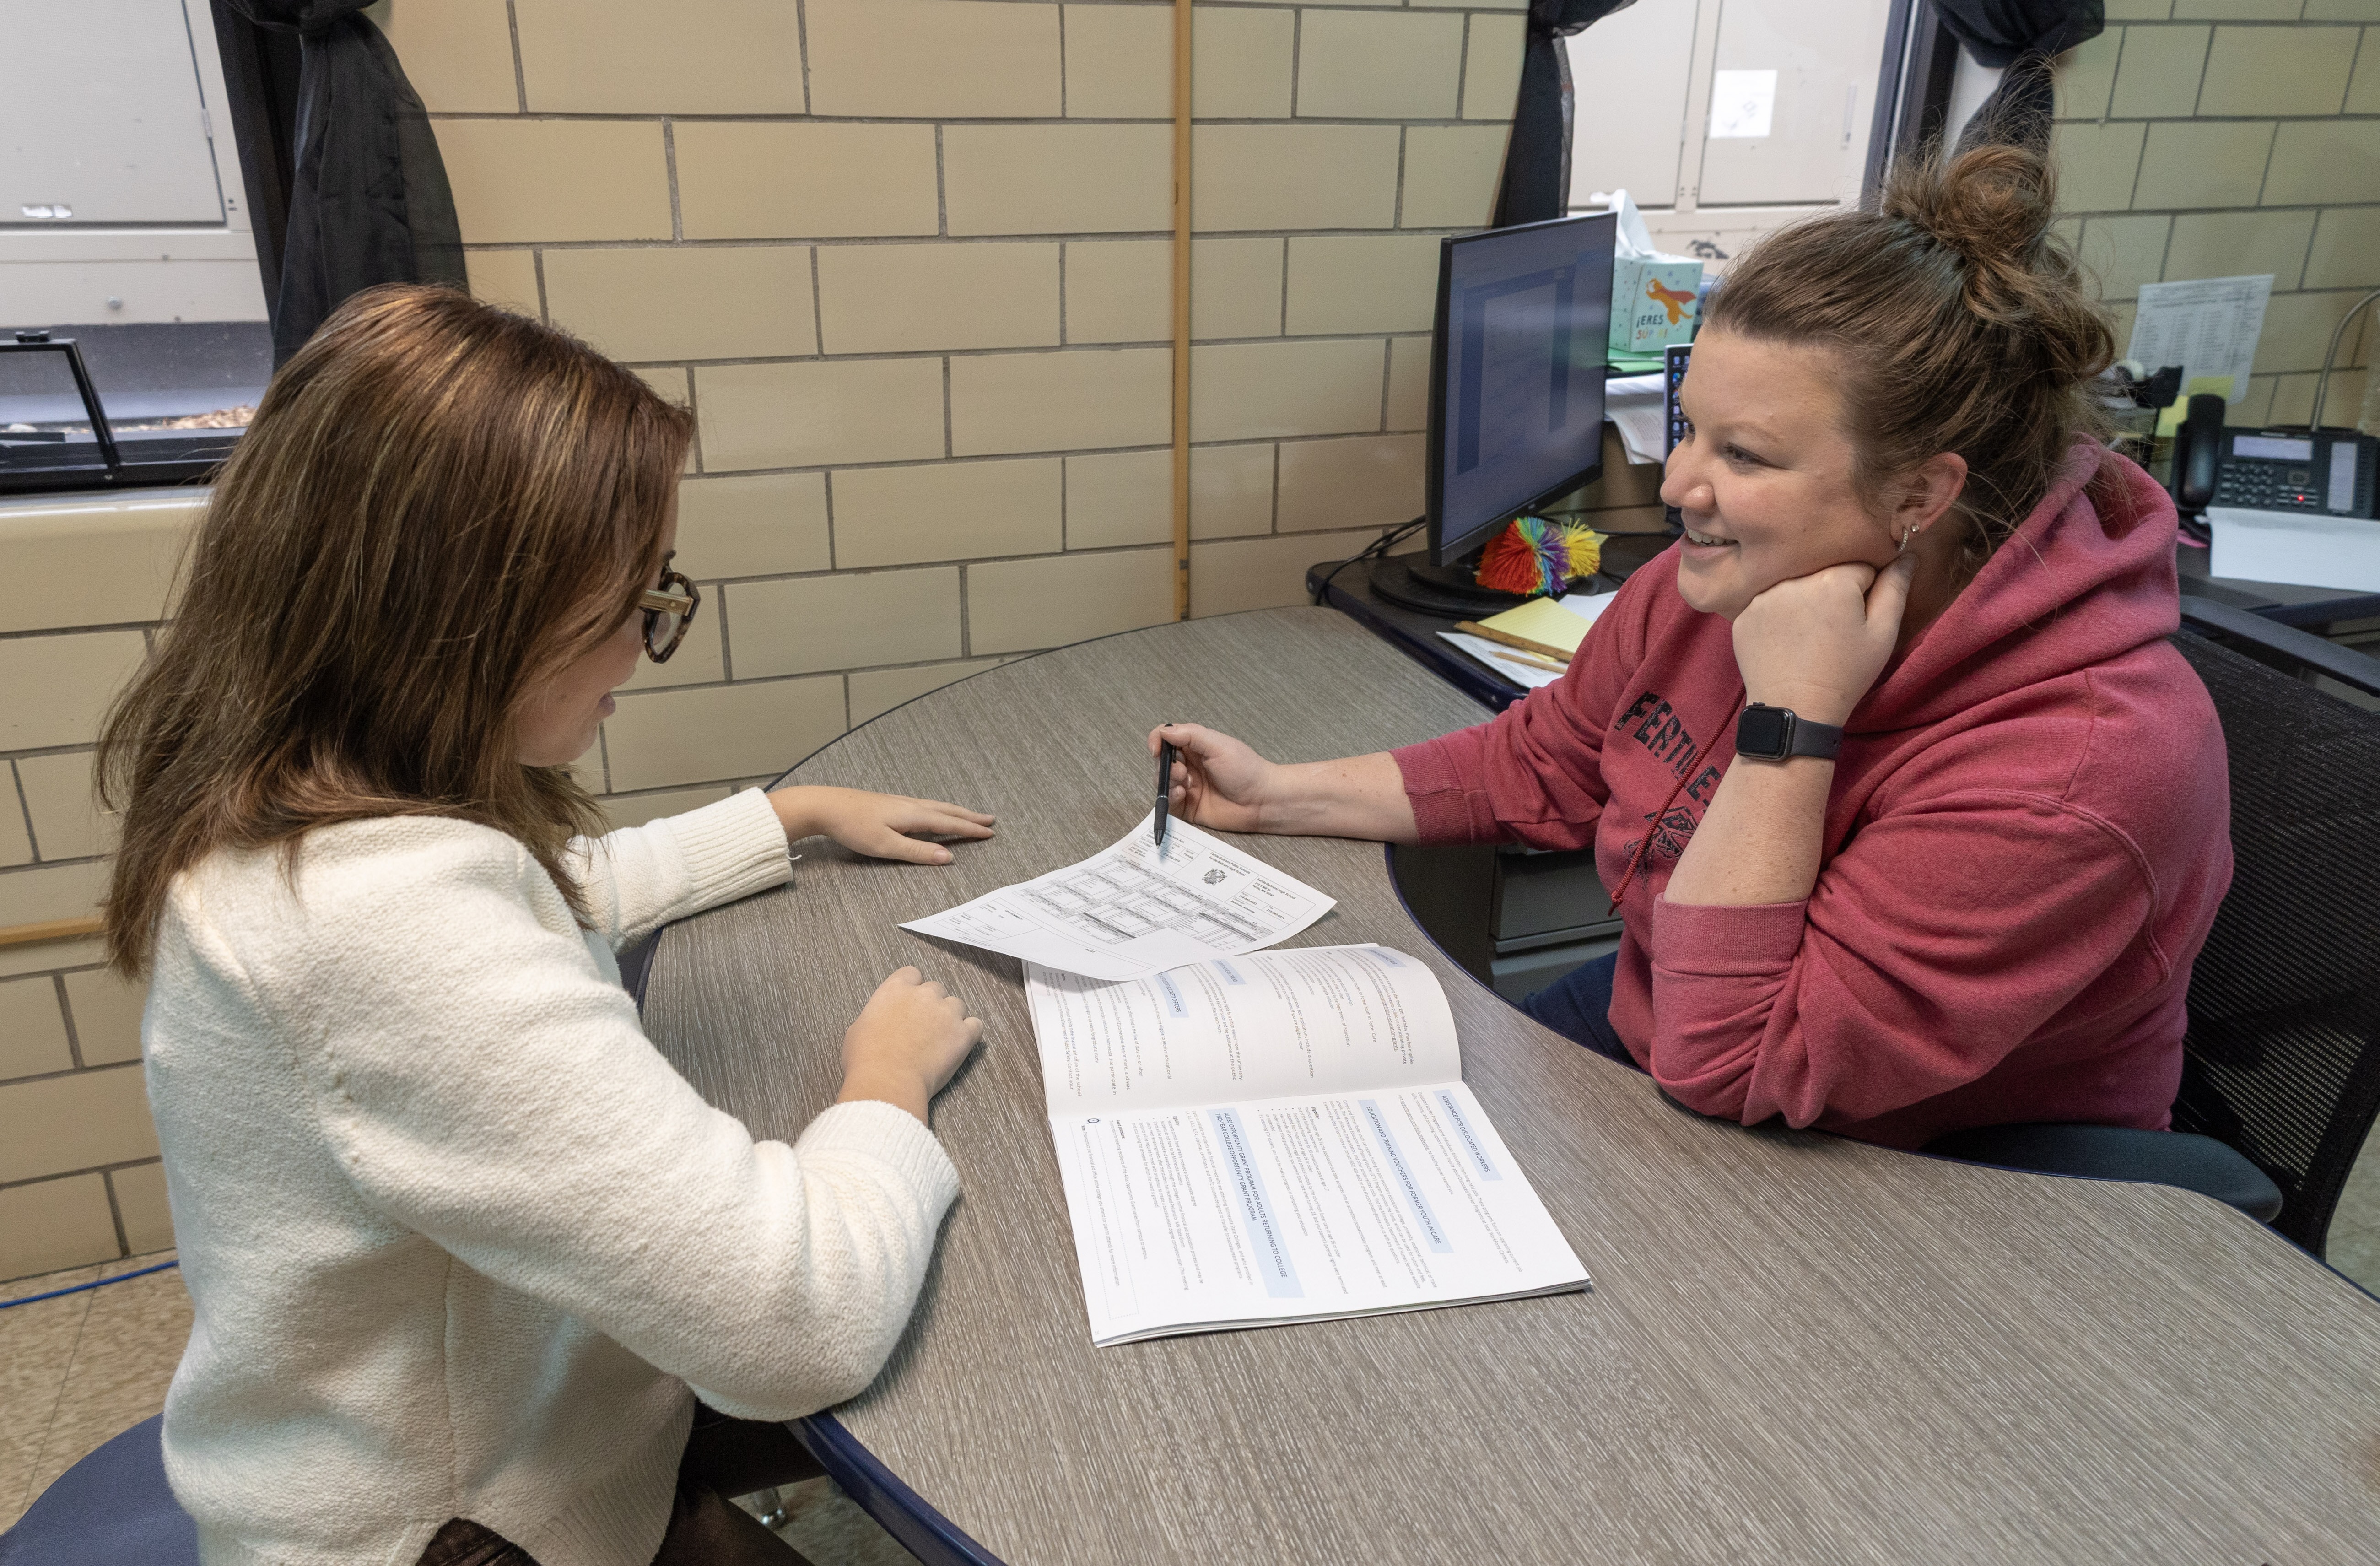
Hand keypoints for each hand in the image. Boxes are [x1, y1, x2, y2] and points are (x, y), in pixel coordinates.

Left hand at [769, 785, 993, 864]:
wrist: (826, 806)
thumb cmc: (854, 826)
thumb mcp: (886, 846)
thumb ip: (917, 853)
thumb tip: (948, 857)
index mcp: (913, 815)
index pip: (950, 823)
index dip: (971, 829)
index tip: (990, 832)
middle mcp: (911, 805)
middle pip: (947, 810)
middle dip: (969, 816)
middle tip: (990, 820)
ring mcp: (900, 802)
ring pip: (937, 806)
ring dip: (956, 811)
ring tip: (969, 815)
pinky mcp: (891, 803)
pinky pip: (925, 805)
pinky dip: (940, 809)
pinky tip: (934, 812)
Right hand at [838, 967, 982, 1122]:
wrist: (887, 1081)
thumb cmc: (866, 1059)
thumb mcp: (858, 1029)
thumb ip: (876, 1016)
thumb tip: (881, 1022)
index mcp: (895, 989)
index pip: (912, 974)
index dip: (912, 989)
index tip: (910, 1003)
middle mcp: (924, 994)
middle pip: (936, 989)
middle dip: (932, 1005)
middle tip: (924, 1027)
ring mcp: (946, 1012)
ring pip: (957, 1005)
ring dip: (951, 1018)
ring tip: (940, 1040)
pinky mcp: (963, 1033)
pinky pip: (975, 1025)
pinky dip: (969, 1033)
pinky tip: (959, 1044)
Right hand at [1150, 723, 1278, 832]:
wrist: (1261, 801)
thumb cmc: (1246, 770)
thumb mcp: (1218, 745)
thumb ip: (1189, 735)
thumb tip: (1163, 731)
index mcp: (1195, 747)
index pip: (1166, 738)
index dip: (1157, 740)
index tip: (1156, 749)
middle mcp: (1189, 766)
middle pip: (1161, 761)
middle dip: (1164, 765)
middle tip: (1181, 771)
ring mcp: (1187, 787)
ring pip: (1162, 782)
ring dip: (1167, 781)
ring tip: (1184, 783)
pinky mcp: (1188, 807)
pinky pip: (1168, 802)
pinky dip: (1170, 797)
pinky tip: (1183, 795)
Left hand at [1731, 555, 1915, 727]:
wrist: (1795, 711)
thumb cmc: (1845, 674)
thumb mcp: (1882, 635)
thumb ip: (1895, 589)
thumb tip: (1907, 556)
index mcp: (1833, 580)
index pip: (1860, 567)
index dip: (1865, 591)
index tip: (1858, 618)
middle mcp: (1794, 580)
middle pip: (1824, 573)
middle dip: (1833, 593)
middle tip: (1833, 629)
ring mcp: (1763, 597)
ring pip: (1795, 585)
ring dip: (1805, 601)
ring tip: (1809, 636)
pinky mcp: (1745, 615)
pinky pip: (1769, 603)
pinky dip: (1779, 615)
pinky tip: (1786, 640)